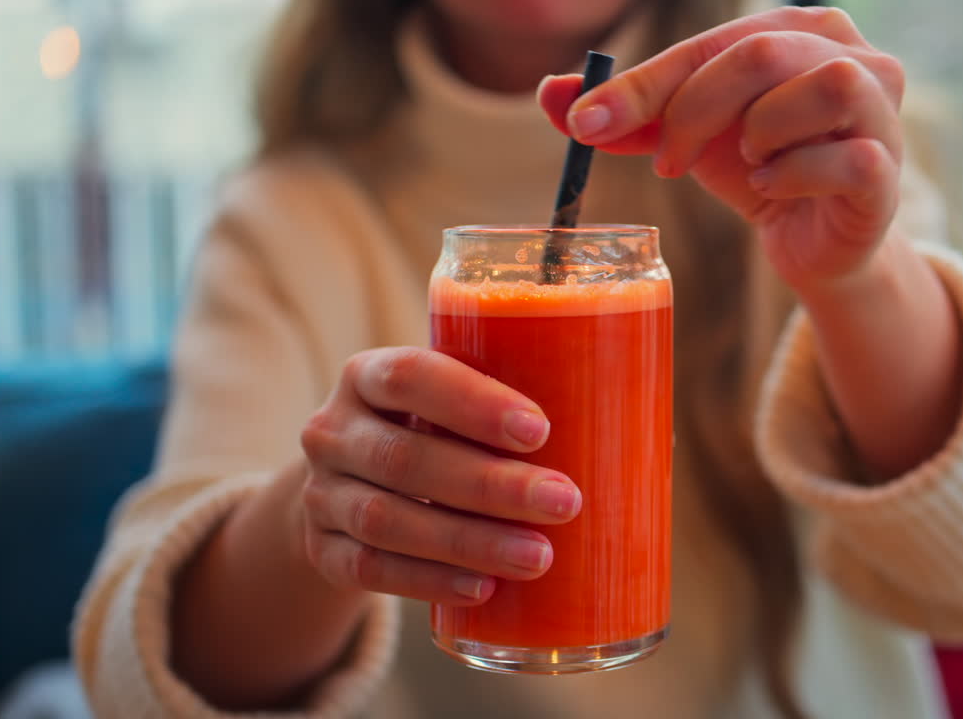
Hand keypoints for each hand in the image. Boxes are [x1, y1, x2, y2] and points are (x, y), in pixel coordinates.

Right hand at [298, 347, 581, 605]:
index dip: (473, 402)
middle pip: (406, 457)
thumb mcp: (454, 406)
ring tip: (538, 557)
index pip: (412, 376)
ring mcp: (321, 495)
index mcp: (369, 375)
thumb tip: (641, 430)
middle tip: (565, 502)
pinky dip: (428, 580)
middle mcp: (333, 430)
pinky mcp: (321, 551)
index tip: (540, 430)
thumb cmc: (434, 433)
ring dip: (468, 541)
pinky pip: (370, 570)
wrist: (349, 485)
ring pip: (388, 521)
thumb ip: (515, 407)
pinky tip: (482, 588)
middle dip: (491, 485)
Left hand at [538, 6, 904, 295]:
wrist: (812, 241)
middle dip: (694, 109)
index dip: (643, 83)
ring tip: (746, 162)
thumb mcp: (686, 136)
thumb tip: (551, 96)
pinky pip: (846, 158)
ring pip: (823, 87)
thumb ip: (629, 116)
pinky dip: (795, 175)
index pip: (712, 42)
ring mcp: (882, 113)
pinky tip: (772, 188)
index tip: (584, 122)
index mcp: (801, 29)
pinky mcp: (885, 171)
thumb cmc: (758, 169)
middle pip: (763, 53)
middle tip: (668, 162)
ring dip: (761, 131)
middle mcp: (854, 55)